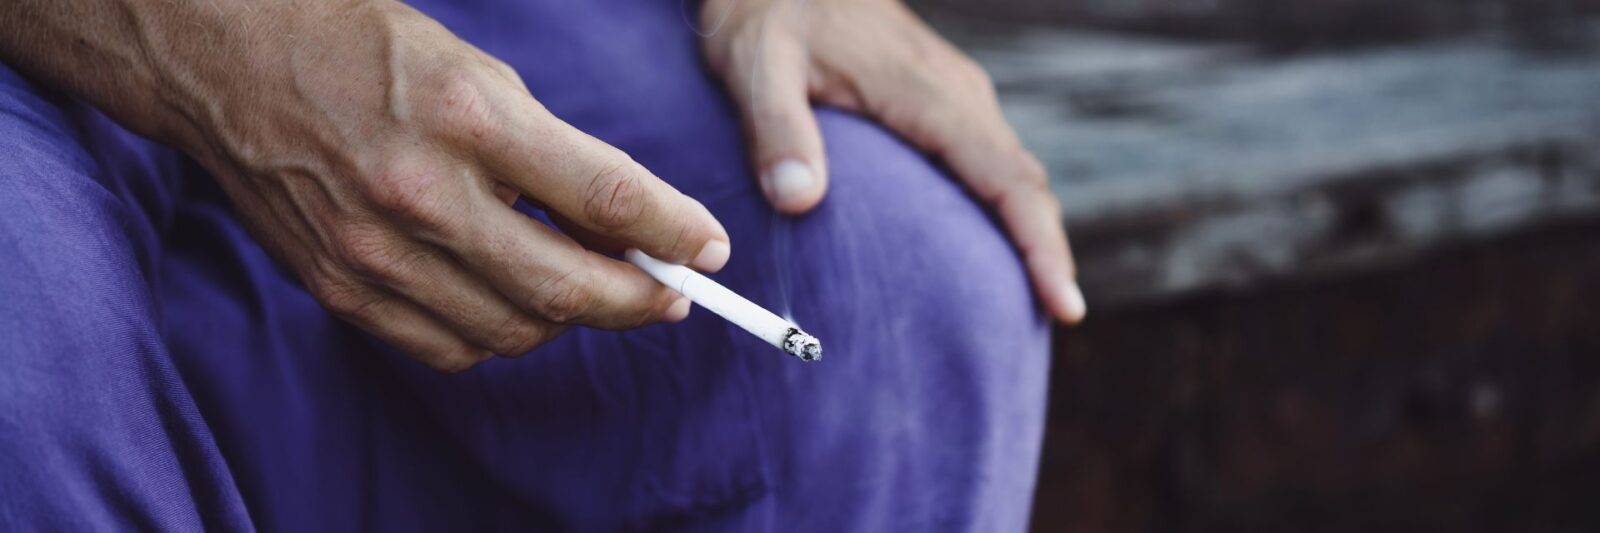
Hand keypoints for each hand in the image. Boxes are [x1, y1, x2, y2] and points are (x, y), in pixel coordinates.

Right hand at [0, 0, 730, 370]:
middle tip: (671, 293)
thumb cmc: (368, 51)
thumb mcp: (478, 74)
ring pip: (513, 328)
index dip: (672, 231)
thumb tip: (624, 224)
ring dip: (571, 320)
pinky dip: (500, 337)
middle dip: (639, 299)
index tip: (709, 249)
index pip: (603, 194)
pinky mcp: (342, 288)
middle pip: (566, 285)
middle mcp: (422, 191)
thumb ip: (552, 154)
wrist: (230, 63)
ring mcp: (376, 250)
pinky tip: (518, 306)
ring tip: (594, 293)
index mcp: (467, 116)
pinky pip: (448, 347)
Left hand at [701, 0, 1086, 322]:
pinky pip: (987, 159)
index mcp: (926, 92)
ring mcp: (952, 94)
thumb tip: (801, 200)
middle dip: (1048, 252)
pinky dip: (1003, 206)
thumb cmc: (765, 11)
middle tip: (1058, 319)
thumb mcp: (756, 64)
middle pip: (1025, 182)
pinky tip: (988, 247)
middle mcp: (956, 93)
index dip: (1040, 244)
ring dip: (1030, 230)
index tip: (1064, 303)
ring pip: (1012, 171)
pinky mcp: (937, 99)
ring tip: (1035, 298)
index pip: (1005, 178)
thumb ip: (777, 130)